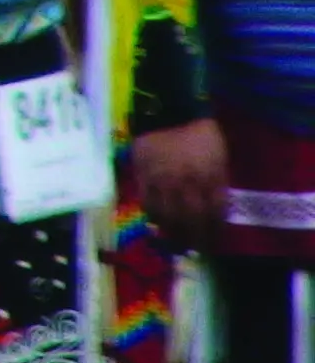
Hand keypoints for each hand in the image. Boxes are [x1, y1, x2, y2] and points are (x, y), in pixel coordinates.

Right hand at [132, 119, 228, 251]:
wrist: (170, 112)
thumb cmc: (201, 135)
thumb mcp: (219, 159)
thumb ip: (217, 184)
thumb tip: (215, 211)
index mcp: (208, 177)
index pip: (213, 213)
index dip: (213, 231)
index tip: (212, 242)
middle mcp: (185, 183)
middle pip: (189, 220)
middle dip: (192, 238)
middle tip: (193, 250)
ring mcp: (162, 180)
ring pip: (166, 215)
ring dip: (171, 232)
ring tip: (174, 243)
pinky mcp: (143, 176)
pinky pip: (147, 202)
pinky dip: (153, 216)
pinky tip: (156, 222)